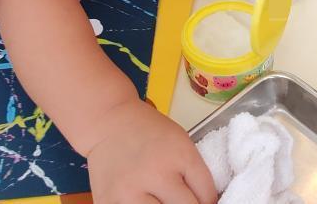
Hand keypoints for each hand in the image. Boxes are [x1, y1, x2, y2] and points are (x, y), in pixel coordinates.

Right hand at [87, 99, 216, 203]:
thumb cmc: (149, 132)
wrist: (108, 122)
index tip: (202, 200)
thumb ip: (195, 175)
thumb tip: (207, 203)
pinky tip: (142, 199)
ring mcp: (129, 192)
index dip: (208, 202)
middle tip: (180, 198)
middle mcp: (155, 175)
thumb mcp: (182, 144)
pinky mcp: (108, 202)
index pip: (206, 196)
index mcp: (180, 156)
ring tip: (160, 198)